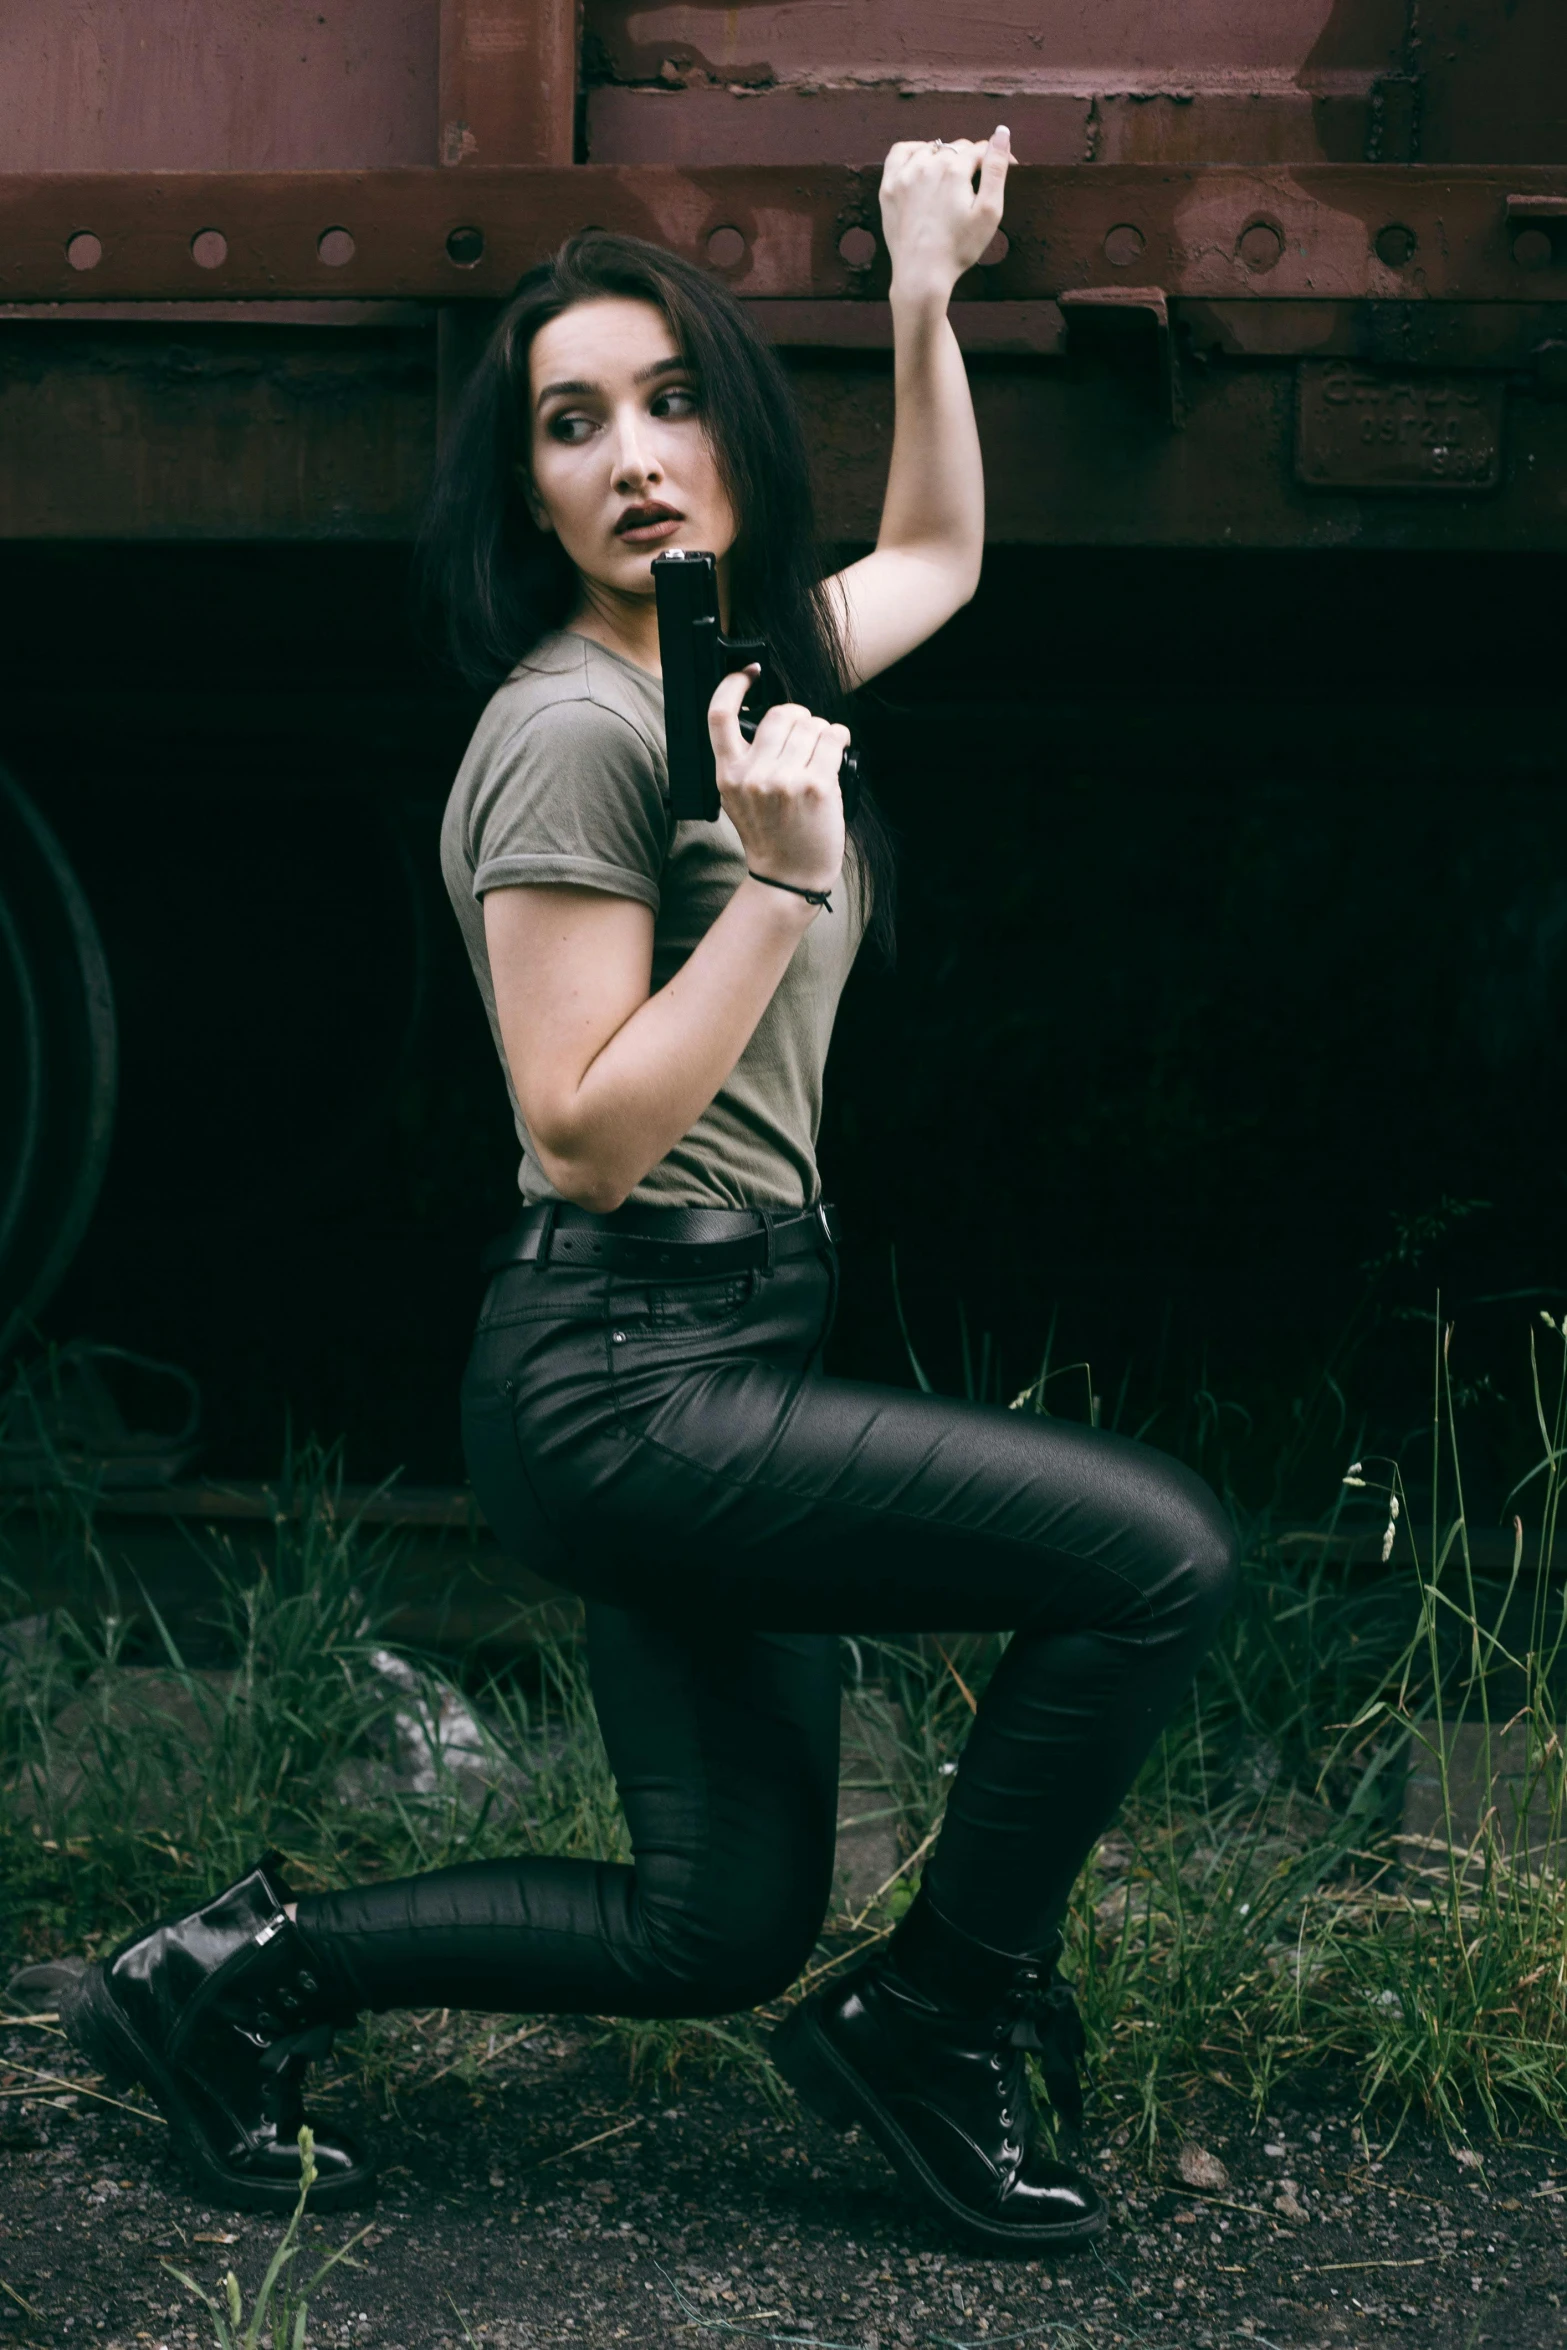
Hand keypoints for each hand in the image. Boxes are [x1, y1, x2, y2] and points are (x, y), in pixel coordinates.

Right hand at [707, 665, 847, 898]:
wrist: (789, 876)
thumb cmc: (770, 835)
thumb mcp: (738, 798)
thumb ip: (744, 761)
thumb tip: (773, 720)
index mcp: (728, 774)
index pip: (720, 716)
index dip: (733, 685)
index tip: (749, 673)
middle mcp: (753, 775)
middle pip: (779, 714)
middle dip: (798, 718)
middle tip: (805, 736)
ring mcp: (785, 780)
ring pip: (810, 724)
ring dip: (821, 730)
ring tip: (821, 751)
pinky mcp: (816, 786)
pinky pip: (833, 738)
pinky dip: (839, 737)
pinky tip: (837, 749)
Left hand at [878, 125, 1012, 301]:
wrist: (921, 275)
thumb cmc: (959, 248)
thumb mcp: (989, 212)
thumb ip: (996, 169)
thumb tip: (1002, 132)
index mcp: (954, 170)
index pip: (979, 150)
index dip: (994, 158)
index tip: (1003, 171)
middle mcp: (927, 165)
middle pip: (956, 149)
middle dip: (970, 160)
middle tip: (976, 183)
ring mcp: (905, 175)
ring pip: (931, 149)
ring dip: (944, 157)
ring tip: (951, 178)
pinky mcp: (889, 187)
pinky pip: (900, 153)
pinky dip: (914, 152)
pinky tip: (923, 162)